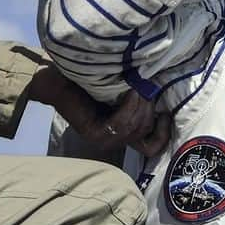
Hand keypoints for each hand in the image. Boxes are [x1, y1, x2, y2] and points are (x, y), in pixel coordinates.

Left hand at [29, 66, 167, 158]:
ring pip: (135, 128)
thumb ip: (140, 99)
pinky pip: (122, 124)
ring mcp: (102, 139)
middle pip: (145, 132)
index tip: (165, 113)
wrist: (59, 77)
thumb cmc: (93, 79)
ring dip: (141, 105)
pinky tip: (130, 90)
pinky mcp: (93, 134)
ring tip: (138, 86)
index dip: (163, 133)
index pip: (151, 147)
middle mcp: (113, 140)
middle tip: (146, 87)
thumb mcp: (123, 91)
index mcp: (122, 133)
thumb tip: (165, 97)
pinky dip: (130, 106)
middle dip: (150, 109)